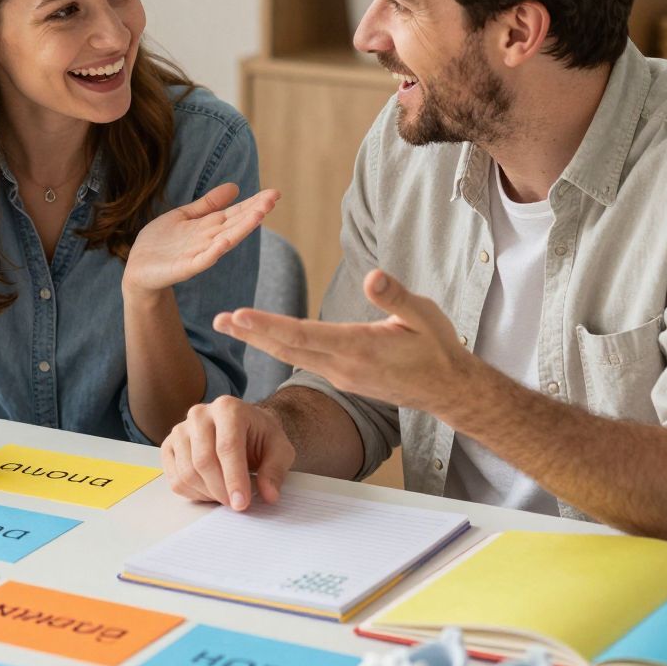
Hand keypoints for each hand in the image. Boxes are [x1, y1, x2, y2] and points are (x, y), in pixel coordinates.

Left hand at [123, 182, 279, 295]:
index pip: (236, 213)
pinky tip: (225, 241)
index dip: (254, 203)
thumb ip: (208, 204)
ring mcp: (199, 254)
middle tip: (273, 199)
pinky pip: (203, 259)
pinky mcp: (185, 267)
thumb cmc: (161, 243)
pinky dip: (214, 251)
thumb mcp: (184, 216)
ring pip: (225, 240)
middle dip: (254, 212)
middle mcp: (209, 240)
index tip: (274, 193)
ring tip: (259, 214)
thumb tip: (235, 187)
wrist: (138, 268)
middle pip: (236, 224)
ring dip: (242, 229)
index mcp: (209, 227)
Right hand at [160, 395, 295, 510]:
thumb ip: (275, 471)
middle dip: (221, 490)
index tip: (242, 503)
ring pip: (187, 472)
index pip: (227, 447)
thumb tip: (269, 495)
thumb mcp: (280, 450)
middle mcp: (200, 414)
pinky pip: (175, 479)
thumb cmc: (260, 437)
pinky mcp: (169, 445)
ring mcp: (181, 429)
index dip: (234, 479)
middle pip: (203, 461)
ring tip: (225, 495)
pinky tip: (210, 491)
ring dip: (208, 494)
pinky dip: (193, 493)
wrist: (244, 427)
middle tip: (236, 504)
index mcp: (228, 408)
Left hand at [214, 269, 478, 422]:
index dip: (269, 325)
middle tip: (219, 320)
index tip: (240, 315)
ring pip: (292, 355)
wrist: (448, 389)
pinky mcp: (344, 378)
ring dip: (260, 340)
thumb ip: (396, 297)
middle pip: (287, 348)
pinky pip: (304, 361)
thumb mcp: (424, 316)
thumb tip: (372, 276)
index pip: (304, 335)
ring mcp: (341, 375)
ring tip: (230, 325)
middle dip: (251, 333)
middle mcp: (343, 366)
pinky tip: (264, 338)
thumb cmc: (437, 348)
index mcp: (358, 348)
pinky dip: (280, 347)